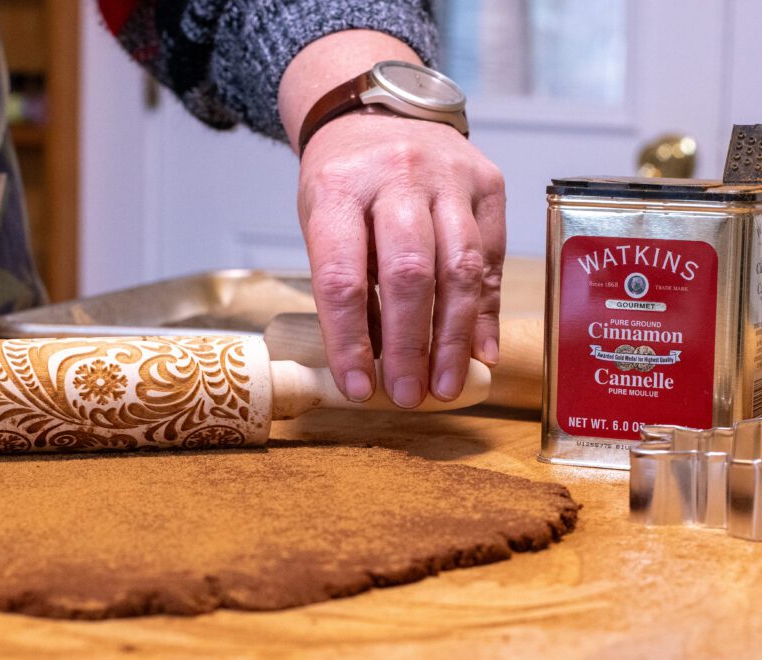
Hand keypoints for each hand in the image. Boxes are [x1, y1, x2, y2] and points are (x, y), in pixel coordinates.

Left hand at [297, 112, 504, 405]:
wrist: (378, 111)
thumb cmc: (344, 183)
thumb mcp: (321, 222)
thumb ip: (348, 284)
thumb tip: (373, 363)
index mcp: (338, 189)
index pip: (342, 278)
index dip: (351, 340)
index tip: (358, 387)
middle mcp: (397, 177)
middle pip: (409, 274)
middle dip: (411, 346)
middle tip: (409, 394)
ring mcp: (449, 177)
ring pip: (461, 268)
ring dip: (454, 338)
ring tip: (446, 386)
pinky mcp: (488, 182)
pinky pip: (492, 257)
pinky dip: (486, 311)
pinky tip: (480, 352)